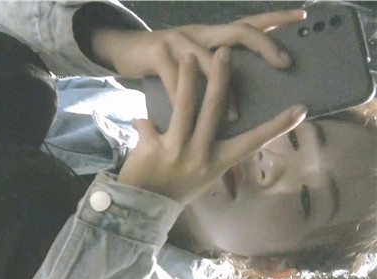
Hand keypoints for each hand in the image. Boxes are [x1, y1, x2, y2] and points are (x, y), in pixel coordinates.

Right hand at [91, 9, 305, 116]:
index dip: (275, 18)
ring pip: (207, 60)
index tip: (302, 16)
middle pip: (237, 31)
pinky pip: (174, 78)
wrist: (122, 50)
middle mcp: (198, 31)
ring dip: (223, 89)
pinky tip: (190, 114)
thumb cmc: (161, 61)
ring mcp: (177, 39)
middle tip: (284, 62)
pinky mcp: (156, 52)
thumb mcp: (190, 59)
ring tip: (236, 114)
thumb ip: (212, 68)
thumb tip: (239, 88)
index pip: (248, 22)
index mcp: (210, 33)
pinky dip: (183, 97)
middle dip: (263, 45)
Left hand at [117, 47, 306, 204]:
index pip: (252, 142)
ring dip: (186, 78)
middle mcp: (199, 156)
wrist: (141, 208)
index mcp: (217, 163)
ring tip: (187, 56)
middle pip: (213, 111)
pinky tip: (141, 124)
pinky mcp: (150, 148)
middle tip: (225, 53)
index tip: (300, 109)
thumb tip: (225, 125)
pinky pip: (147, 123)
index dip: (276, 126)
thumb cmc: (176, 189)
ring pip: (183, 107)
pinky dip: (143, 122)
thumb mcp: (203, 176)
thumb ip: (212, 152)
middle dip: (219, 79)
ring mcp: (175, 151)